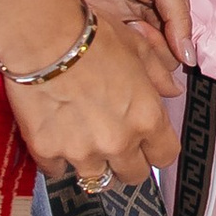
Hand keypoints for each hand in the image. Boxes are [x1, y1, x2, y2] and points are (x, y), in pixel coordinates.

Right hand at [7, 11, 176, 191]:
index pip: (166, 156)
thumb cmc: (93, 37)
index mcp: (146, 118)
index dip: (157, 150)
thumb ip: (159, 75)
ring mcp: (82, 151)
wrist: (43, 37)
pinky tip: (55, 137)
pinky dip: (57, 159)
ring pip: (95, 178)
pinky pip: (56, 170)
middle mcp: (118, 142)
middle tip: (113, 142)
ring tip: (81, 138)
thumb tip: (172, 90)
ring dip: (92, 162)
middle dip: (127, 162)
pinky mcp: (47, 151)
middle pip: (133, 176)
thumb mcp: (137, 48)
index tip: (148, 143)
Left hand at [84, 0, 192, 86]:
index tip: (150, 32)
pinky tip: (99, 32)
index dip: (164, 52)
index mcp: (162, 15)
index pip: (171, 53)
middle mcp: (139, 24)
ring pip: (123, 60)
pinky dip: (100, 48)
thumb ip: (178, 16)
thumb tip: (189, 55)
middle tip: (133, 29)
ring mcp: (113, 25)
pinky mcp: (88, 23)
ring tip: (118, 27)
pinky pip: (97, 48)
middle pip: (148, 61)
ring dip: (123, 53)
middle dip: (145, 55)